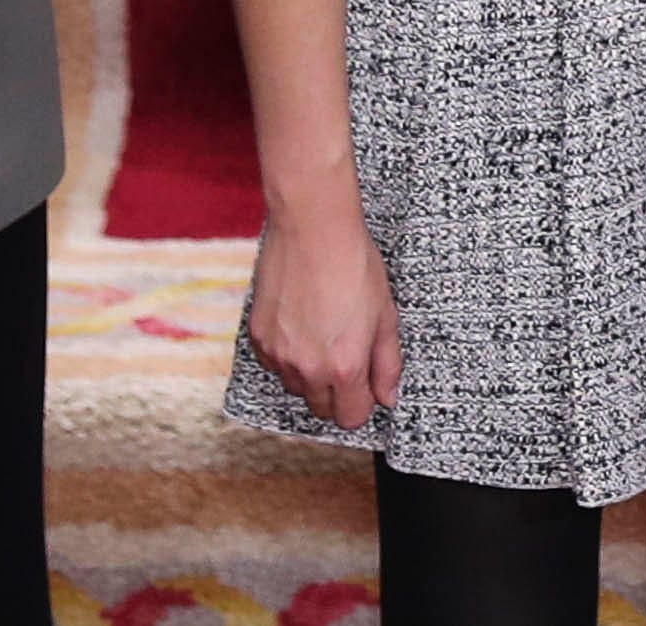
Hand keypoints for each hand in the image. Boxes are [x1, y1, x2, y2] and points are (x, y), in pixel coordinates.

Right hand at [248, 197, 404, 428]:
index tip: (365, 384)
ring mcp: (278, 354)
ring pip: (296, 386)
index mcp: (345, 365)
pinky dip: (287, 354)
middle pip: (321, 409)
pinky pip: (274, 364)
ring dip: (310, 373)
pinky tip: (301, 323)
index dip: (362, 403)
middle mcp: (308, 367)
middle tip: (346, 355)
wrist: (312, 227)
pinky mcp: (258, 337)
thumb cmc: (354, 263)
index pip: (351, 418)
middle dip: (337, 392)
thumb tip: (387, 398)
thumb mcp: (386, 313)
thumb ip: (388, 363)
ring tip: (323, 333)